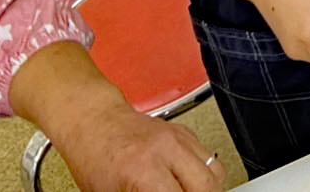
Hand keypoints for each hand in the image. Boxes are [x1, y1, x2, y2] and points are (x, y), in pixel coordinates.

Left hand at [59, 102, 224, 191]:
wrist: (94, 124)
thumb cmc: (95, 161)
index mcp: (143, 170)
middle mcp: (166, 149)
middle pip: (205, 185)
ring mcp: (179, 137)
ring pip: (215, 170)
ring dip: (205, 187)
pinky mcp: (186, 132)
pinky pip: (208, 156)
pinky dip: (202, 172)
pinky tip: (188, 180)